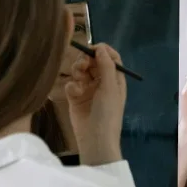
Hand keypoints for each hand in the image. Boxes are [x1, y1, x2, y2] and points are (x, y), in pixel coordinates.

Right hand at [65, 44, 126, 165]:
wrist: (95, 139)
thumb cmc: (107, 113)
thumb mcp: (110, 88)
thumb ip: (106, 66)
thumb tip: (101, 47)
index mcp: (115, 79)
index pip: (111, 58)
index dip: (102, 51)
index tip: (92, 48)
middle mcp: (102, 82)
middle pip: (93, 62)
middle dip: (86, 60)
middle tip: (82, 65)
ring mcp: (88, 89)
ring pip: (80, 70)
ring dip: (77, 71)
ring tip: (78, 79)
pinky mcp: (75, 97)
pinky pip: (71, 84)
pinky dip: (71, 86)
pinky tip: (74, 93)